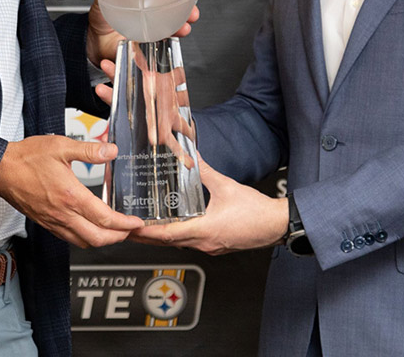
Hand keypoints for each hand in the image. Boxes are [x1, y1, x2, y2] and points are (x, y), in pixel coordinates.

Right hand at [0, 135, 143, 247]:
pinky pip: (70, 239)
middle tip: (130, 230)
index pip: (105, 218)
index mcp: (70, 196)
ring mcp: (53, 221)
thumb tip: (111, 151)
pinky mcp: (46, 223)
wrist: (1, 170)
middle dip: (119, 237)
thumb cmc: (27, 158)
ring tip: (114, 232)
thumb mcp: (61, 146)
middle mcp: (63, 214)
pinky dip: (85, 238)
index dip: (125, 224)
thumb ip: (89, 150)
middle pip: (98, 238)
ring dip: (103, 240)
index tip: (137, 223)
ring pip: (84, 242)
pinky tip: (90, 228)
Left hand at [86, 0, 200, 76]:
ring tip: (185, 28)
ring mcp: (153, 30)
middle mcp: (154, 14)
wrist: (94, 41)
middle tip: (194, 10)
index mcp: (148, 0)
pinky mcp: (148, 46)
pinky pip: (162, 44)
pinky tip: (170, 40)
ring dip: (183, 28)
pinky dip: (168, 42)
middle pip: (179, 11)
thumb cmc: (101, 18)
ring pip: (175, 28)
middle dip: (191, 11)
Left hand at [130, 158, 287, 254]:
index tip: (130, 227)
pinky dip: (176, 236)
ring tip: (144, 227)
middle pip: (167, 243)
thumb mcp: (227, 186)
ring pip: (178, 244)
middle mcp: (204, 243)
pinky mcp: (216, 245)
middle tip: (127, 227)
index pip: (167, 234)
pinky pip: (190, 243)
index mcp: (205, 230)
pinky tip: (173, 227)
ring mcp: (210, 246)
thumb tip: (192, 157)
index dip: (146, 231)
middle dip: (146, 236)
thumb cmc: (257, 212)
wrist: (276, 225)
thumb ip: (206, 172)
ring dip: (161, 237)